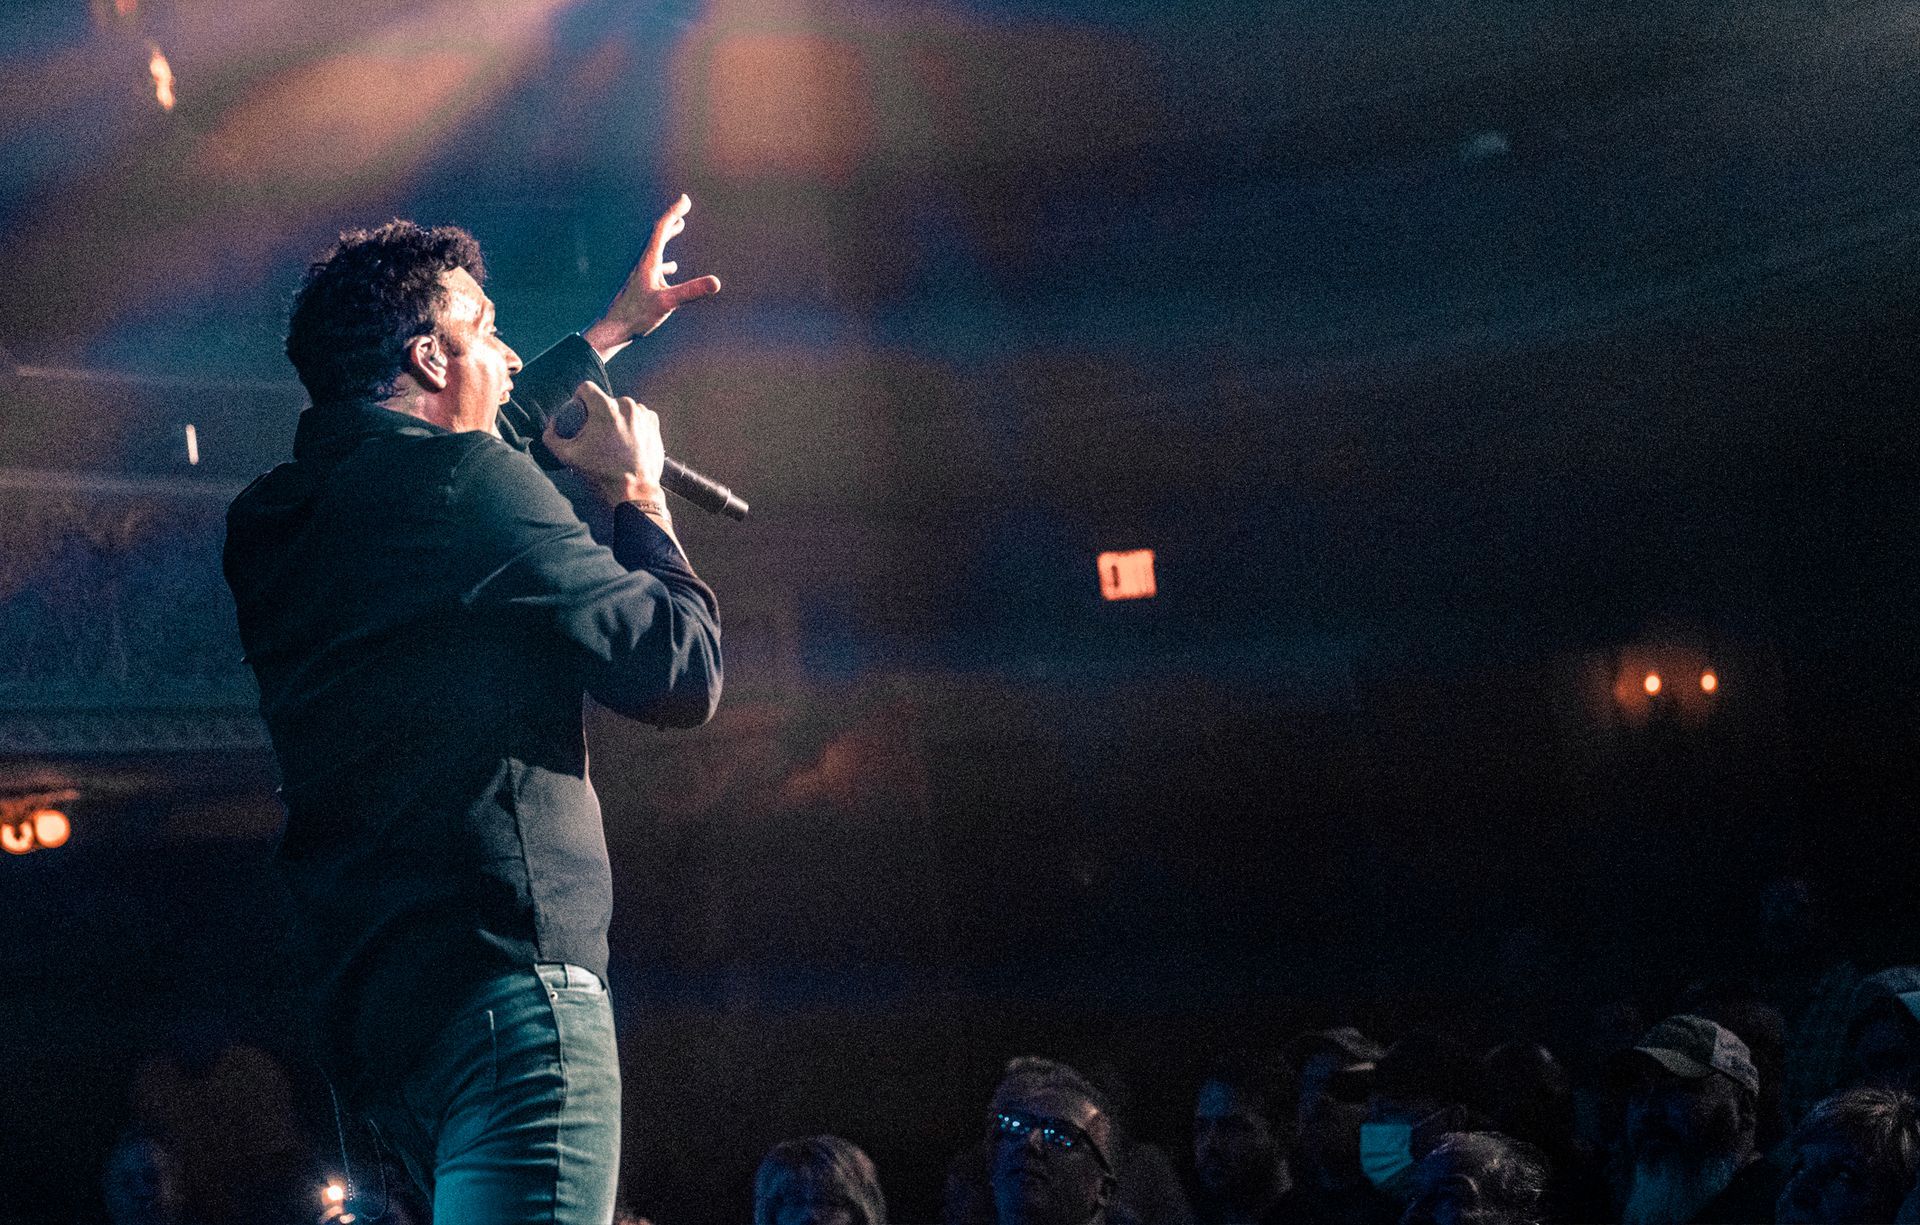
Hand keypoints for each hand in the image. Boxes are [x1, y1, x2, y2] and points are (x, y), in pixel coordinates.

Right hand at [543, 382, 666, 509]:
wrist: (634, 488)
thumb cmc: (602, 471)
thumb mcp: (568, 456)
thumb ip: (552, 437)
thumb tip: (551, 425)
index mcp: (605, 408)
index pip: (586, 387)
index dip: (579, 399)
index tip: (580, 412)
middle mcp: (626, 405)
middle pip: (605, 400)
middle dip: (598, 412)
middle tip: (597, 433)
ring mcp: (642, 413)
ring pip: (622, 407)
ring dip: (616, 417)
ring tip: (614, 438)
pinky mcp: (654, 422)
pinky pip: (638, 415)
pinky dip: (632, 423)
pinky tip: (628, 439)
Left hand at [583, 193, 722, 352]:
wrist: (611, 330)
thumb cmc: (636, 316)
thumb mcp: (667, 302)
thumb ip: (691, 291)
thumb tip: (717, 282)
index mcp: (648, 260)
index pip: (661, 228)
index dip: (674, 212)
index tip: (685, 200)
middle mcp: (643, 263)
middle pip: (658, 234)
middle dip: (672, 218)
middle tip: (684, 206)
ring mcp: (640, 274)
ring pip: (656, 248)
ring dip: (668, 235)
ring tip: (679, 227)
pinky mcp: (640, 286)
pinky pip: (655, 266)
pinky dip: (666, 260)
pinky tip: (671, 267)